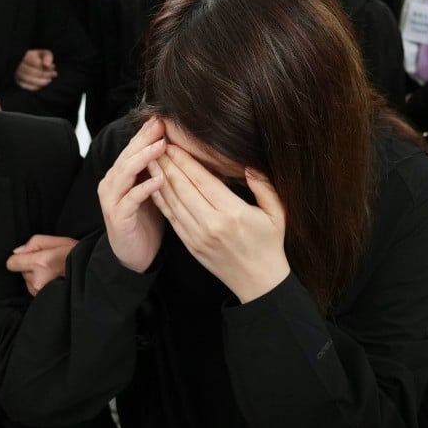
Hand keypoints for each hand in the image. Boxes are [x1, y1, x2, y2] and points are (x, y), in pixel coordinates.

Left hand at [5, 234, 78, 295]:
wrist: (90, 272)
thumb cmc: (77, 255)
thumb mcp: (59, 241)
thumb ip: (34, 243)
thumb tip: (17, 252)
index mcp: (41, 263)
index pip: (12, 263)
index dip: (19, 258)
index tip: (28, 257)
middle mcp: (38, 279)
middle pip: (21, 271)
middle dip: (30, 266)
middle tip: (48, 263)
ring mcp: (41, 291)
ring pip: (27, 281)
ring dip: (36, 276)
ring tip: (53, 272)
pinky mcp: (43, 299)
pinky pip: (34, 289)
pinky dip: (40, 285)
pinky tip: (54, 280)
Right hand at [14, 49, 56, 90]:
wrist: (26, 63)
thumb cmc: (37, 58)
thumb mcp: (44, 54)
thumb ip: (47, 57)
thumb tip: (46, 65)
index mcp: (25, 56)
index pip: (37, 64)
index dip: (46, 67)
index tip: (53, 66)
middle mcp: (19, 65)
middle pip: (34, 72)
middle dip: (46, 74)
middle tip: (54, 74)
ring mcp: (17, 74)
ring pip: (31, 80)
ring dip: (42, 81)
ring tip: (49, 80)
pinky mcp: (18, 81)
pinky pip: (28, 87)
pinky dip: (37, 87)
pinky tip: (43, 84)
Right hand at [97, 117, 166, 272]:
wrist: (135, 255)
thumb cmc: (146, 221)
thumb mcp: (153, 190)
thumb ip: (157, 169)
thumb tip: (177, 145)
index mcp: (120, 174)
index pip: (133, 148)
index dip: (147, 133)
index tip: (163, 118)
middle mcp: (112, 183)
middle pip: (128, 155)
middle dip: (145, 139)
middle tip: (161, 124)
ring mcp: (112, 199)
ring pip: (126, 172)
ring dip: (144, 158)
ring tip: (161, 146)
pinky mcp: (118, 216)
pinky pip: (131, 199)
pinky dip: (145, 188)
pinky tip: (160, 179)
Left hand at [151, 145, 289, 302]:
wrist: (259, 283)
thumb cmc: (269, 245)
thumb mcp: (277, 213)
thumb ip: (264, 186)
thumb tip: (248, 165)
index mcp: (232, 213)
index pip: (202, 180)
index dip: (185, 160)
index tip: (174, 144)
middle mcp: (211, 224)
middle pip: (183, 188)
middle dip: (168, 164)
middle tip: (156, 145)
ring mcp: (197, 236)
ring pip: (173, 202)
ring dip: (159, 179)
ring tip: (150, 160)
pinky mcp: (190, 245)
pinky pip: (171, 218)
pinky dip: (161, 200)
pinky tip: (153, 186)